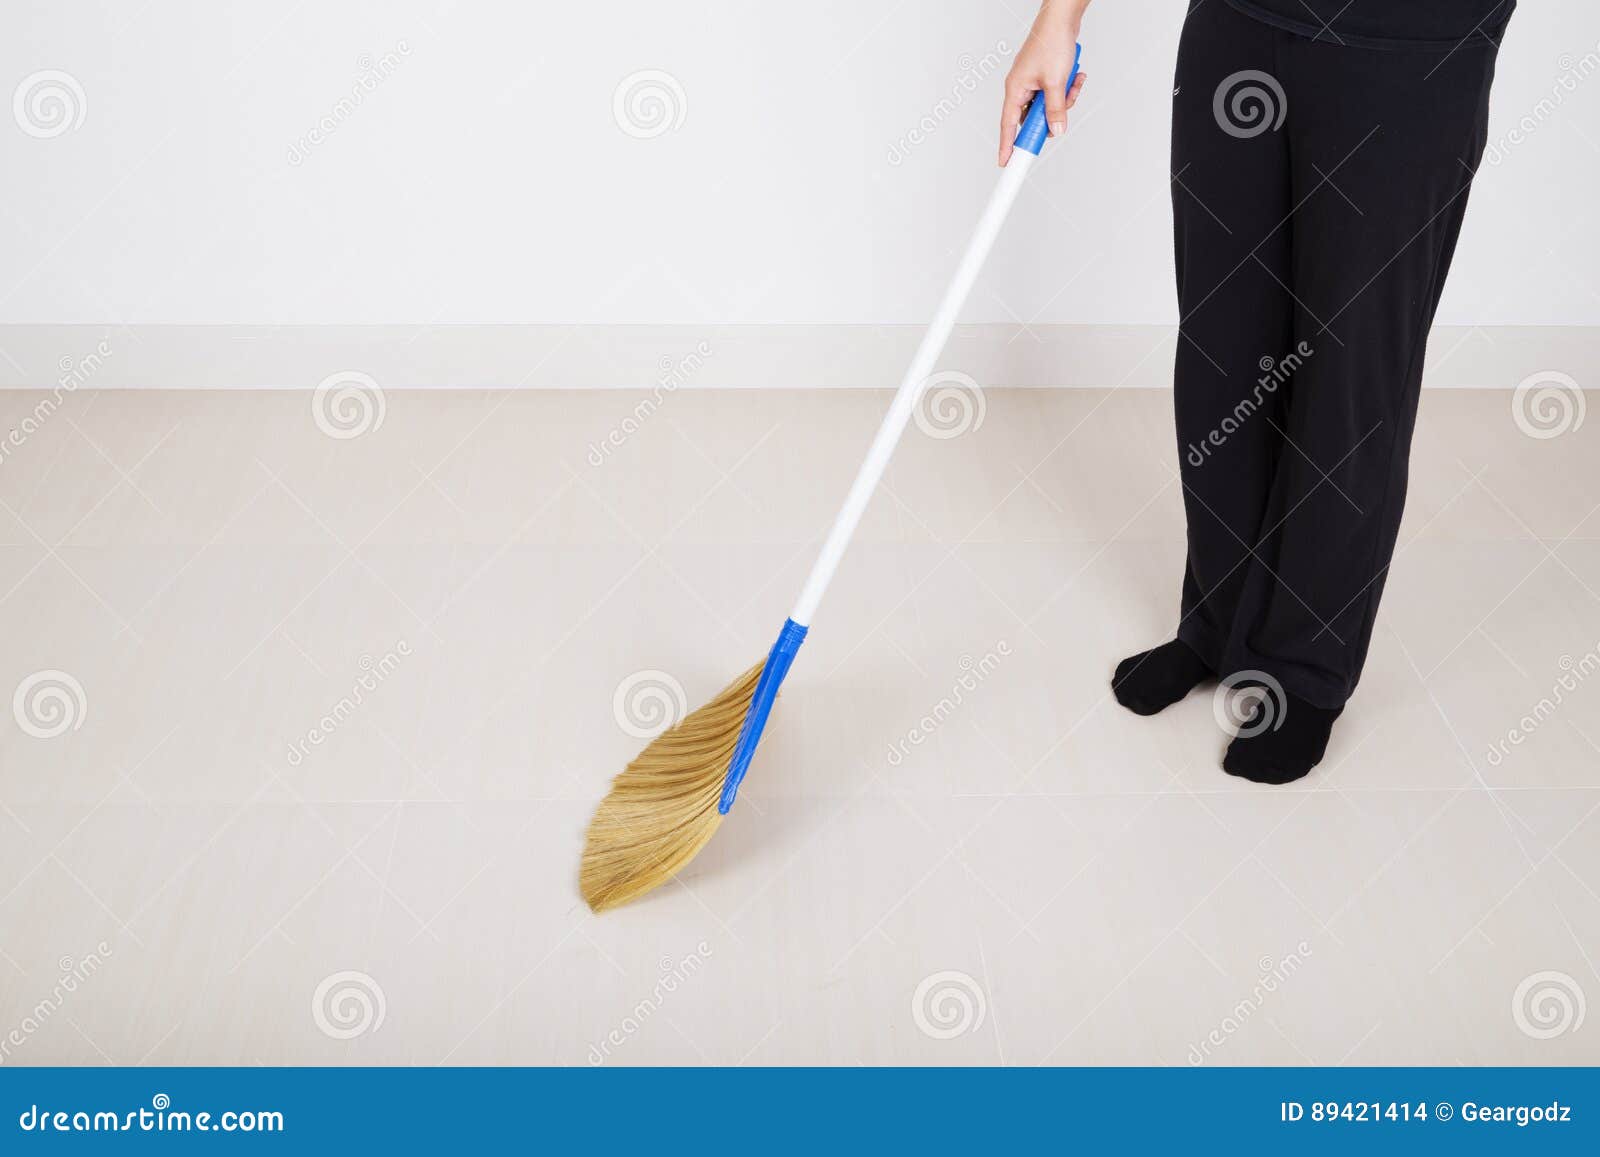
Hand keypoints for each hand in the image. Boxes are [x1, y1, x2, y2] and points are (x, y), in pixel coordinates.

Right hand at [1000, 0, 1089, 165]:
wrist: (1062, 19)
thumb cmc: (1051, 42)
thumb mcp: (1056, 81)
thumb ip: (1055, 109)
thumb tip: (1056, 130)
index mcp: (1015, 89)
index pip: (1007, 125)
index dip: (1006, 146)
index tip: (1006, 163)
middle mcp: (1021, 87)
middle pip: (1032, 117)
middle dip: (1051, 115)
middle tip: (1062, 109)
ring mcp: (1033, 82)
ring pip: (1047, 106)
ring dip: (1064, 100)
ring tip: (1073, 83)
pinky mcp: (1044, 77)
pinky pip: (1055, 94)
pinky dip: (1067, 89)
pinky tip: (1076, 77)